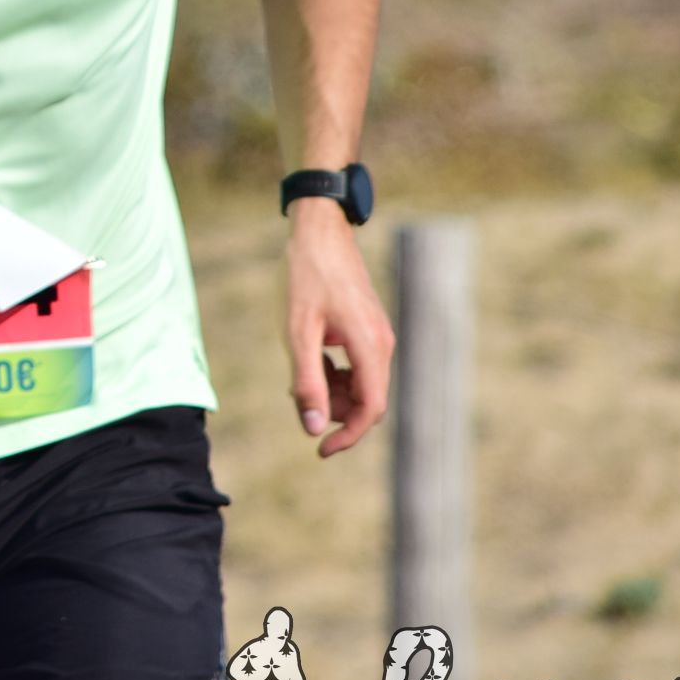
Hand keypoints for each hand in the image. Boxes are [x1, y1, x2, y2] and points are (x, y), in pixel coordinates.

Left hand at [285, 201, 393, 457]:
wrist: (318, 230)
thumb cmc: (304, 276)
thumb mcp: (297, 331)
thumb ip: (307, 381)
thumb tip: (313, 427)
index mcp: (370, 346)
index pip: (370, 409)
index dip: (347, 436)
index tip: (319, 449)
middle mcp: (382, 343)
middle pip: (367, 400)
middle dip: (334, 410)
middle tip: (297, 396)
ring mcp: (377, 334)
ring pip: (362, 384)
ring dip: (333, 391)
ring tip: (299, 375)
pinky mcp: (367, 327)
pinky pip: (358, 365)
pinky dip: (335, 372)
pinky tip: (310, 357)